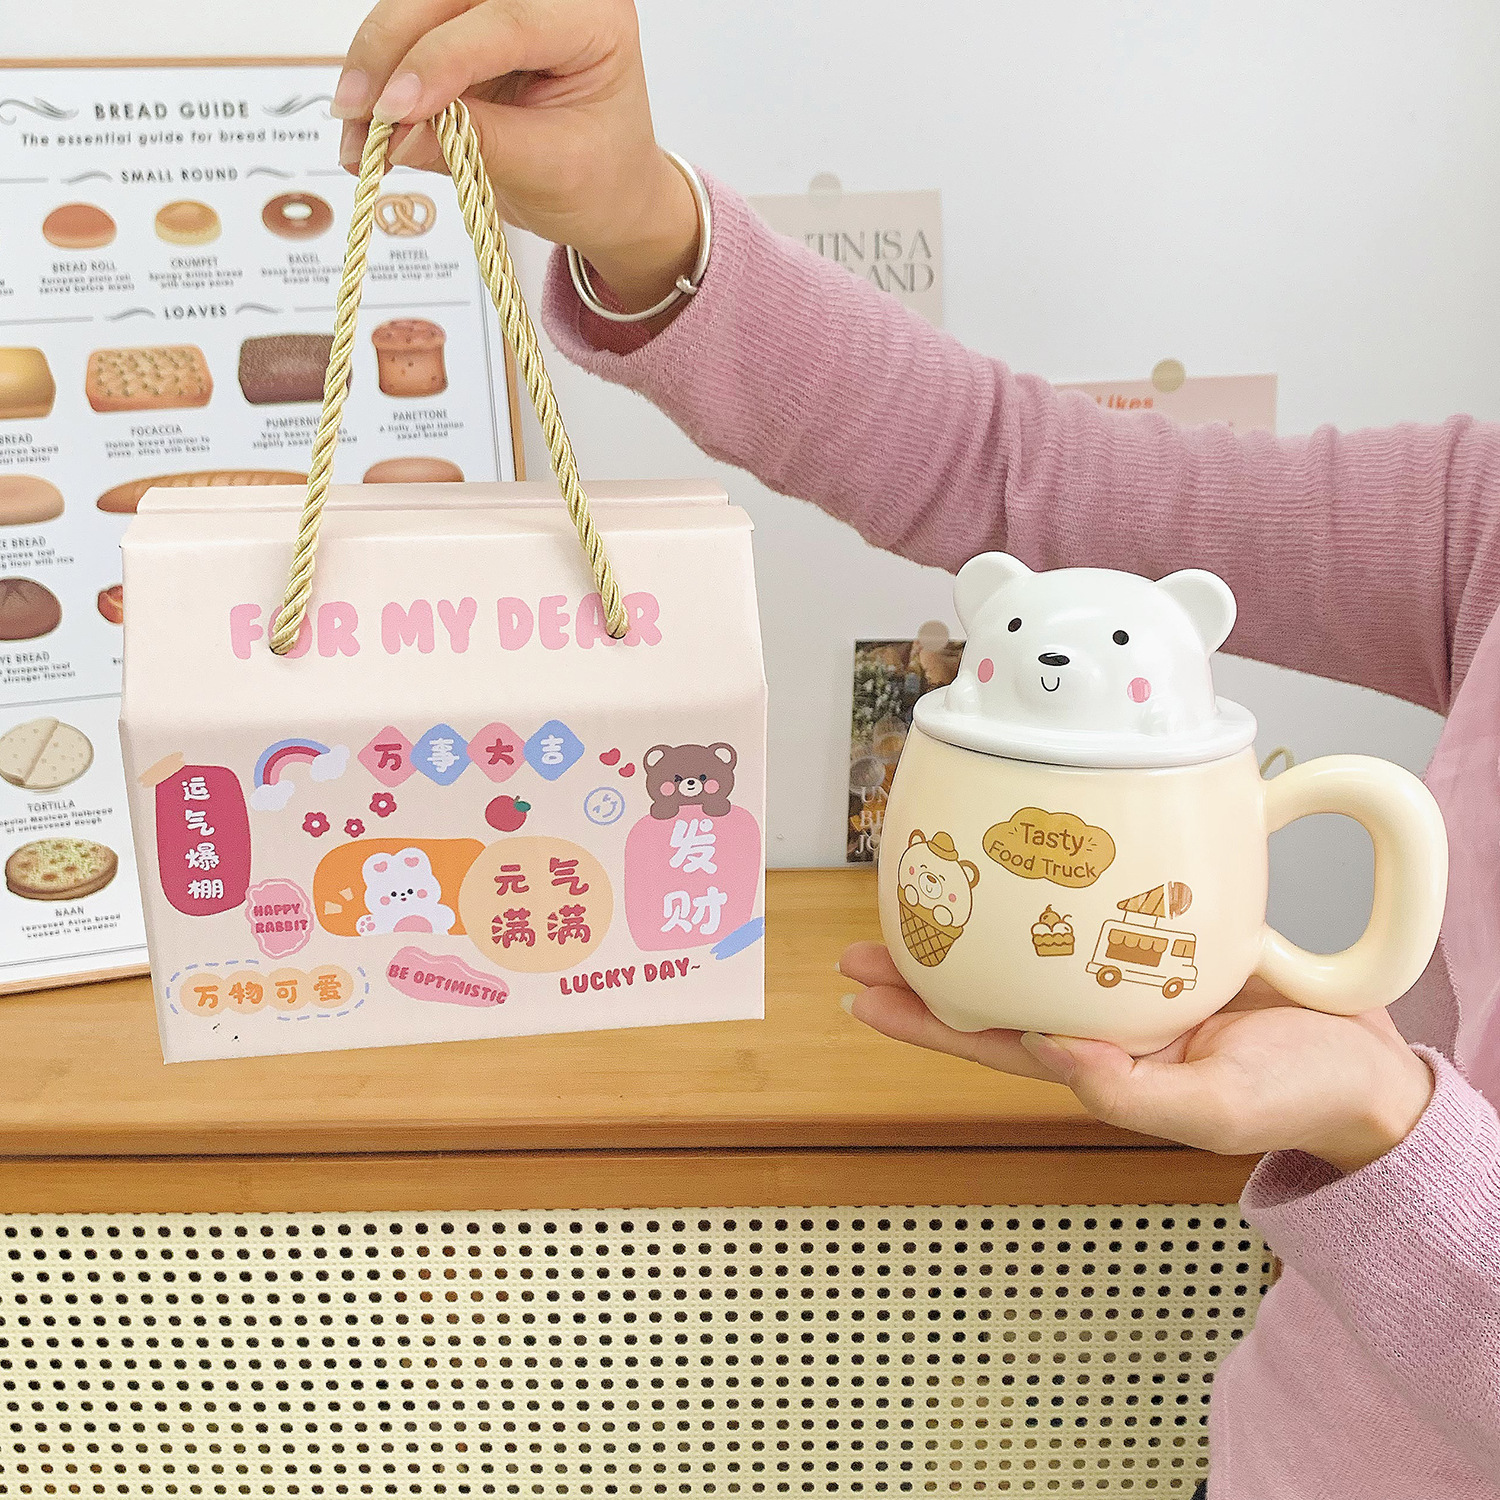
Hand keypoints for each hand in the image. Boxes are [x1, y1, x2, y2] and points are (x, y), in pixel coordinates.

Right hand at [336, 0, 698, 310]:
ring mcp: (501, 5)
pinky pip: (408, 38)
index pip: (508, 22)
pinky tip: (364, 125)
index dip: (442, 61)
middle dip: (392, 53)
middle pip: (447, 0)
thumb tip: (395, 135)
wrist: (608, 191)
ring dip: (375, 67)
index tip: (395, 109)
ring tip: (357, 135)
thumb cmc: (600, 179)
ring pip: (416, 9)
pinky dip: (380, 80)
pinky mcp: (466, 26)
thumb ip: (478, 145)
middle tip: (357, 115)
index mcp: (593, 18)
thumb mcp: (550, 170)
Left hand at [839, 941, 1435, 1172]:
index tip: (860, 996)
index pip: (986, 1042)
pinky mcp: (1169, 934)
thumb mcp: (1209, 1109)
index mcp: (1097, 1062)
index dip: (921, 1024)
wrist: (1368, 1067)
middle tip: (862, 940)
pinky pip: (1099, 908)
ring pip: (1035, 945)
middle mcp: (1099, 1017)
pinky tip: (1033, 862)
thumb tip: (1042, 1049)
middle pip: (993, 988)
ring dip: (982, 921)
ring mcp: (1130, 975)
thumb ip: (1126, 1093)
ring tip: (929, 888)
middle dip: (927, 969)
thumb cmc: (1295, 1099)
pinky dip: (1058, 889)